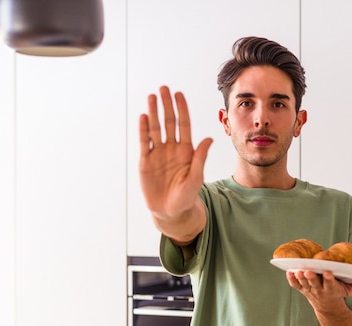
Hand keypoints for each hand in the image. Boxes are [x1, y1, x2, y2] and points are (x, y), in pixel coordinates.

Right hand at [138, 86, 212, 217]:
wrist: (171, 211)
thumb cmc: (186, 196)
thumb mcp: (196, 177)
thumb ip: (200, 158)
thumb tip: (209, 139)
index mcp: (186, 150)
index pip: (184, 125)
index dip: (181, 109)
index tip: (179, 94)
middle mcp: (172, 148)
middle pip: (169, 122)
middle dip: (166, 105)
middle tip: (163, 89)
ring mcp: (158, 154)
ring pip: (155, 129)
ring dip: (153, 113)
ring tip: (151, 97)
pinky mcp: (146, 161)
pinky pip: (144, 142)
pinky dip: (143, 130)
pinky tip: (143, 117)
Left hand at [286, 269, 351, 308]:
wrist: (327, 307)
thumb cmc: (339, 293)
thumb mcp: (350, 292)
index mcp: (332, 290)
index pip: (331, 285)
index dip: (329, 279)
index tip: (328, 272)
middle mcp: (320, 291)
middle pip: (315, 284)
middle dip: (311, 278)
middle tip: (308, 271)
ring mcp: (310, 290)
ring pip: (304, 284)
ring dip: (300, 278)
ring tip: (298, 270)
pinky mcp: (303, 289)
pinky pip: (295, 285)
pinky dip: (292, 279)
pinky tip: (289, 272)